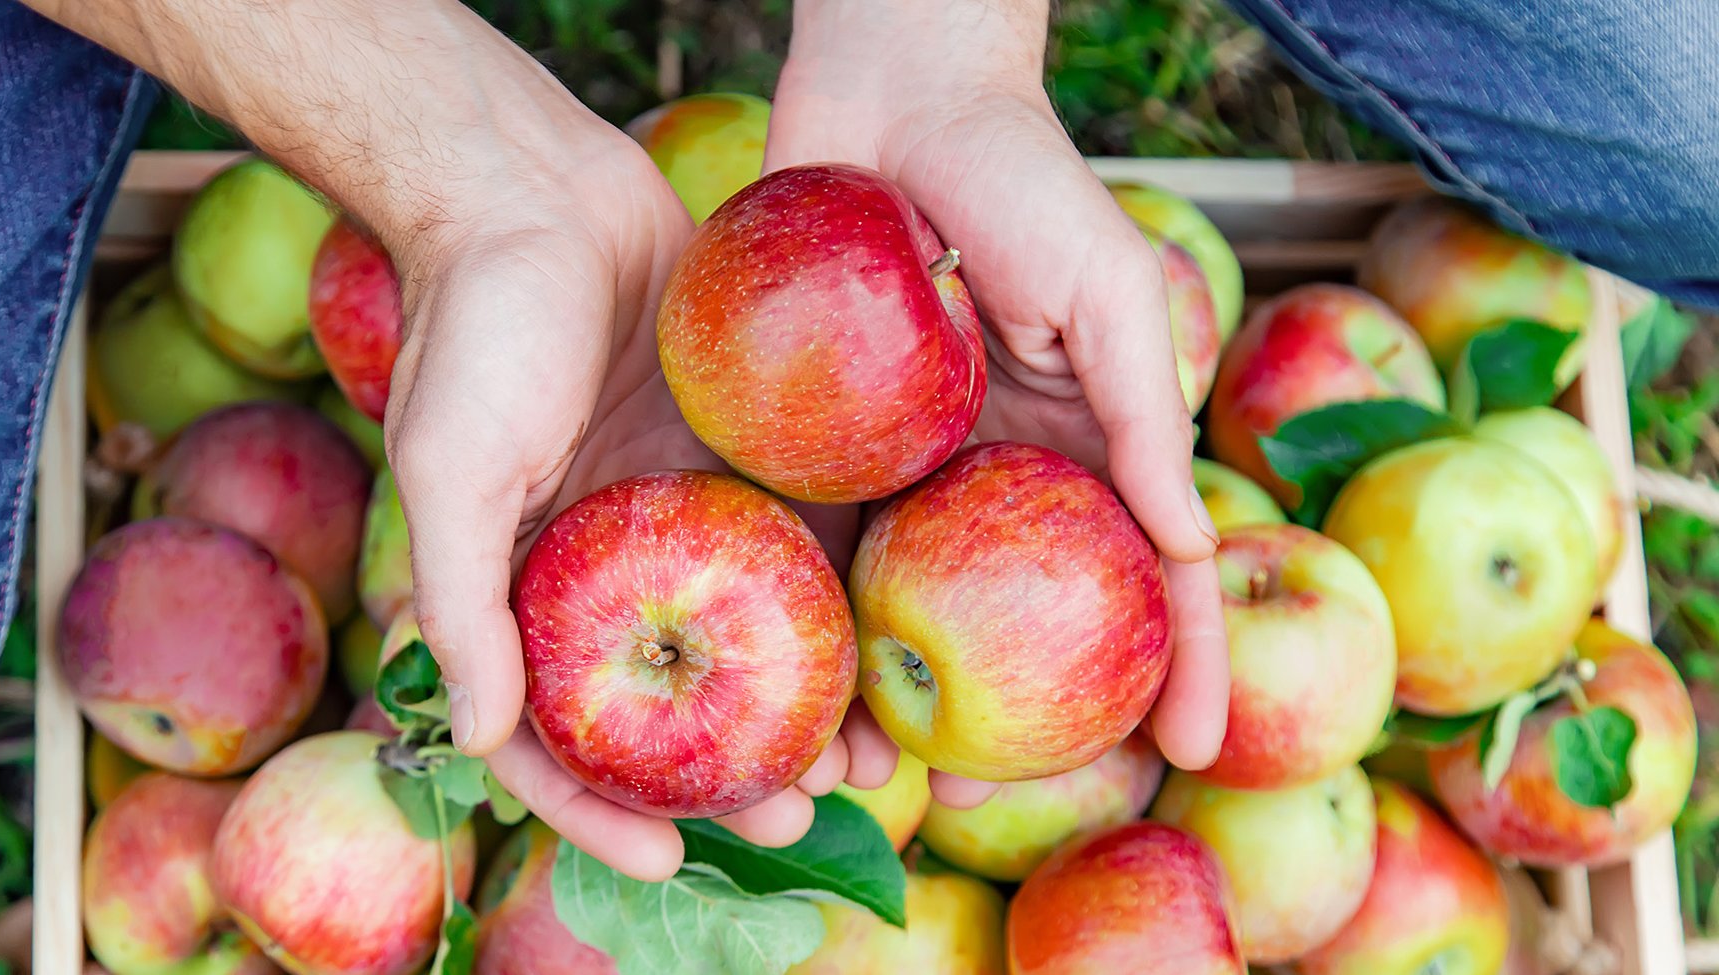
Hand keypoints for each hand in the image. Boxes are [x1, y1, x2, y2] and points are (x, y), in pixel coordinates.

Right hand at [26, 0, 827, 880]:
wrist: (539, 189)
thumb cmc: (478, 324)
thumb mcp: (449, 463)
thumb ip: (462, 600)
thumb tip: (483, 737)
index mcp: (524, 591)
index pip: (552, 734)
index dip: (595, 808)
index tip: (661, 857)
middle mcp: (604, 572)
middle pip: (666, 706)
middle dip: (726, 775)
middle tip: (797, 810)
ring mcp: (679, 520)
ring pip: (745, 644)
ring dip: (797, 707)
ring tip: (865, 758)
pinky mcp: (745, 460)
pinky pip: (795, 548)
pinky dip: (835, 605)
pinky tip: (889, 645)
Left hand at [769, 0, 1229, 776]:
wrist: (886, 91)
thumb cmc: (1019, 175)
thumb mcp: (1105, 289)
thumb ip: (1141, 414)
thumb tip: (1193, 548)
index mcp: (1079, 444)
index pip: (1145, 573)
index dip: (1178, 664)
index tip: (1187, 753)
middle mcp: (993, 472)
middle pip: (1014, 620)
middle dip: (1007, 719)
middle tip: (977, 797)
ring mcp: (905, 464)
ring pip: (905, 607)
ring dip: (885, 693)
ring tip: (861, 769)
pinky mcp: (819, 441)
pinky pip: (816, 536)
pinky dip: (808, 609)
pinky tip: (785, 673)